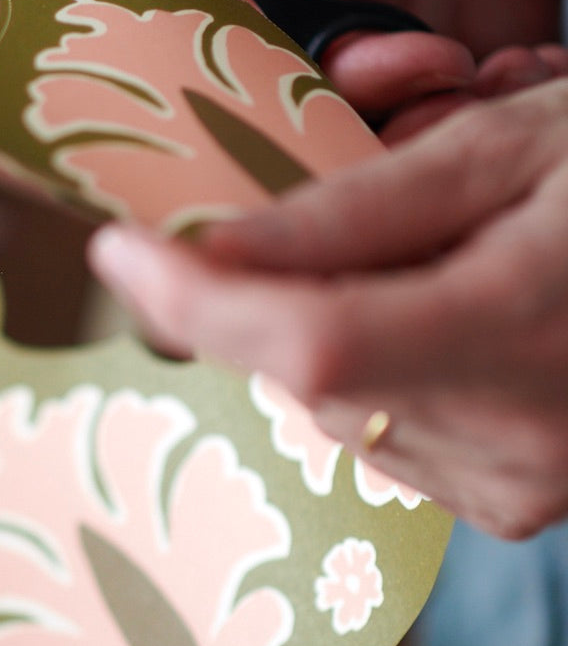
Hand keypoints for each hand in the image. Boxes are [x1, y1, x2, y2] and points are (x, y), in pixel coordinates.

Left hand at [88, 80, 567, 539]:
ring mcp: (520, 482)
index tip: (118, 244)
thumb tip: (212, 245)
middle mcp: (520, 437)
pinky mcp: (513, 499)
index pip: (308, 342)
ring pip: (330, 403)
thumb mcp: (502, 146)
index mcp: (526, 324)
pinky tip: (417, 308)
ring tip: (398, 254)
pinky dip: (361, 365)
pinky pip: (377, 428)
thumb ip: (355, 208)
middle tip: (284, 216)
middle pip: (305, 374)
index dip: (194, 299)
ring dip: (315, 325)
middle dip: (253, 297)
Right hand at [257, 0, 567, 134]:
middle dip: (400, 109)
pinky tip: (551, 69)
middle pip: (339, 89)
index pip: (283, 28)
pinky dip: (511, 102)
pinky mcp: (492, 24)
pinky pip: (483, 95)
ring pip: (409, 108)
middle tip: (473, 84)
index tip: (427, 57)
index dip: (335, 65)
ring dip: (457, 116)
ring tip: (525, 74)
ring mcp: (426, 8)